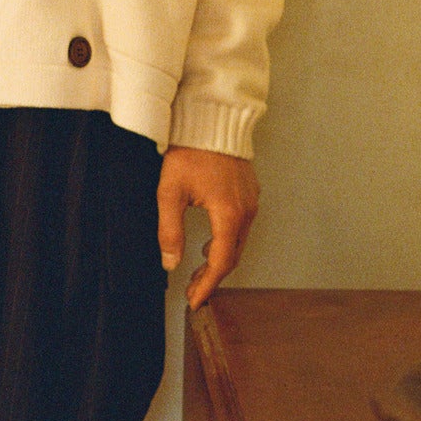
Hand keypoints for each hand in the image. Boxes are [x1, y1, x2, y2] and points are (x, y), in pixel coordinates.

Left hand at [157, 147, 259, 308]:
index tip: (194, 300)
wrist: (211, 120)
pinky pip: (241, 227)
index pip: (220, 263)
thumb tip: (171, 263)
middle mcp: (246, 211)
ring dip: (219, 260)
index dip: (207, 286)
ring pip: (238, 243)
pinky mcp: (250, 193)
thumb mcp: (170, 193)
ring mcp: (251, 201)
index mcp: (228, 215)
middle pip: (232, 256)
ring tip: (198, 272)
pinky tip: (210, 244)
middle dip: (212, 277)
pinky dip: (226, 242)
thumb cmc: (190, 151)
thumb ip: (170, 231)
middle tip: (193, 290)